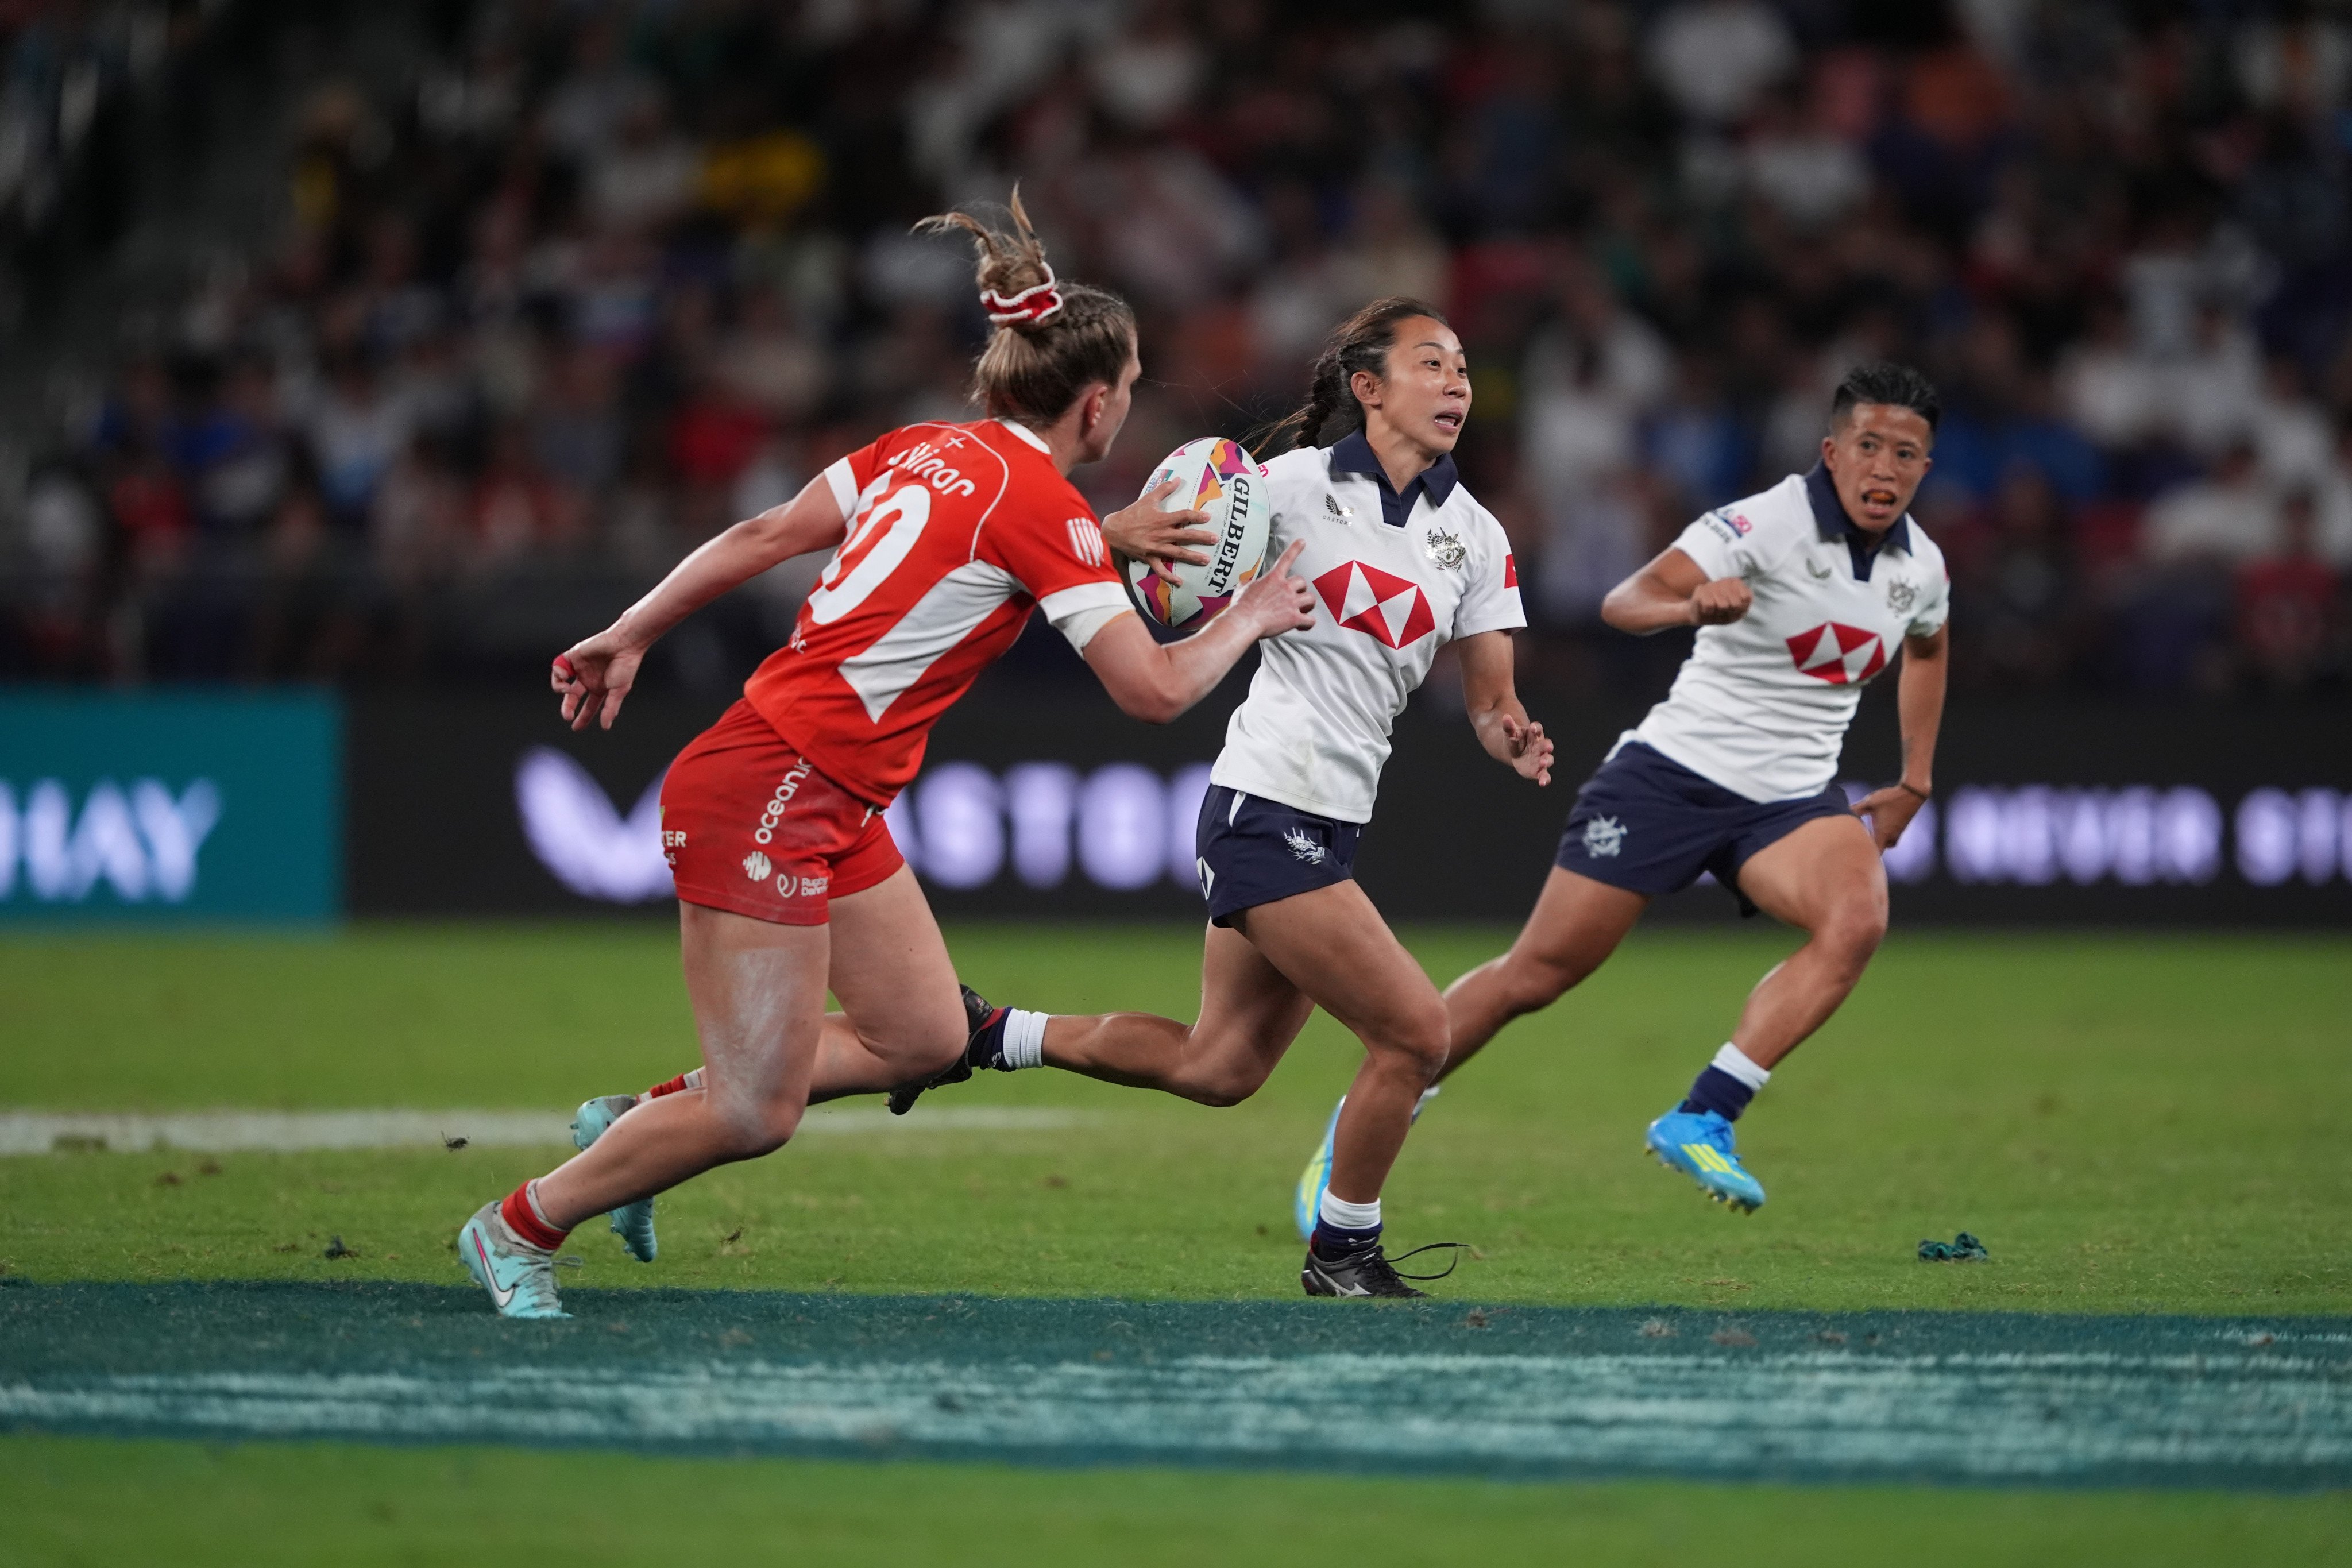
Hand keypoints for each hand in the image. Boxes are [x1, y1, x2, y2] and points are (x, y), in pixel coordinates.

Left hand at [552, 627, 645, 731]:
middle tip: (567, 716)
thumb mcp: (618, 691)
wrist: (624, 644)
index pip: (589, 706)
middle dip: (568, 707)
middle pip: (572, 697)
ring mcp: (579, 668)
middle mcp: (588, 679)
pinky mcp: (573, 656)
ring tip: (568, 690)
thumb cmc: (625, 666)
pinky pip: (558, 666)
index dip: (582, 718)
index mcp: (600, 688)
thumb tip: (605, 726)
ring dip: (560, 689)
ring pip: (562, 683)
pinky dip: (558, 673)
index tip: (576, 728)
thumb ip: (610, 709)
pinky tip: (565, 676)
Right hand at [1103, 480, 1217, 583]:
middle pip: (1185, 536)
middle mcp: (1161, 534)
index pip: (1183, 516)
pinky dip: (1170, 577)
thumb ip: (1164, 489)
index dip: (1196, 516)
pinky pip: (1161, 570)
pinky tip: (1180, 582)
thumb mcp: (1148, 499)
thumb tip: (1178, 478)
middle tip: (1215, 539)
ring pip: (1177, 554)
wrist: (1113, 530)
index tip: (1207, 517)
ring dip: (1192, 557)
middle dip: (1201, 538)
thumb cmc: (1131, 514)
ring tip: (1206, 560)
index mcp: (1161, 519)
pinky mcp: (1149, 558)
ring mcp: (1156, 548)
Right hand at [1230, 538, 1314, 637]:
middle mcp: (1285, 587)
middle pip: (1302, 582)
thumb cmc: (1241, 607)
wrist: (1243, 621)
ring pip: (1311, 599)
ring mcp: (1291, 602)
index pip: (1286, 558)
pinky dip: (1308, 623)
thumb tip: (1245, 583)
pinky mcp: (1294, 618)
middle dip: (1300, 589)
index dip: (1295, 548)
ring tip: (1302, 610)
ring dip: (1307, 604)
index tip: (1302, 542)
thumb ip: (1247, 583)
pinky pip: (1310, 619)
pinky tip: (1302, 625)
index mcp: (1273, 578)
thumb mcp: (1242, 588)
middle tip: (1294, 596)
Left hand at [1500, 713, 1553, 786]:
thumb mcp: (1510, 733)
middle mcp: (1540, 746)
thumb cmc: (1514, 740)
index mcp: (1534, 734)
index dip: (1536, 728)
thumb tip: (1505, 717)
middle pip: (1546, 745)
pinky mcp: (1539, 770)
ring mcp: (1541, 758)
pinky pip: (1543, 774)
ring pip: (1548, 759)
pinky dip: (1544, 778)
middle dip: (1547, 746)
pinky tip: (1543, 783)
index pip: (1537, 729)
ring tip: (1543, 763)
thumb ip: (1508, 726)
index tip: (1533, 728)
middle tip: (1547, 748)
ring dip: (1547, 761)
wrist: (1515, 752)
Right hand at [1687, 576, 1752, 625]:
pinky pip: (1710, 606)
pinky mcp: (1701, 590)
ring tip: (1715, 610)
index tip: (1736, 610)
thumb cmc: (1721, 613)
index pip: (1747, 597)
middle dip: (1730, 612)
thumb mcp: (1737, 613)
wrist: (1699, 615)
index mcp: (1737, 583)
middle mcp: (1725, 581)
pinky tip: (1707, 610)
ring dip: (1718, 613)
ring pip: (1723, 605)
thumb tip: (1736, 604)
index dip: (1742, 608)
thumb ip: (1742, 607)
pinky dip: (1709, 612)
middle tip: (1723, 611)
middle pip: (1736, 603)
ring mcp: (1713, 584)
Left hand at [1853, 784, 1925, 849]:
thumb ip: (1856, 809)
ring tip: (1870, 835)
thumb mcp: (1869, 802)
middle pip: (1881, 850)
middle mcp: (1891, 835)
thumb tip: (1844, 812)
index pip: (1875, 852)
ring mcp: (1898, 831)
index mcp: (1883, 833)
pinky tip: (1880, 825)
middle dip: (1872, 849)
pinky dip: (1886, 835)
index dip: (1867, 856)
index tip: (1857, 855)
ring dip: (1880, 842)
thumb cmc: (1890, 798)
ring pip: (1888, 843)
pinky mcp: (1902, 826)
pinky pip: (1893, 836)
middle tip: (1861, 845)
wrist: (1912, 793)